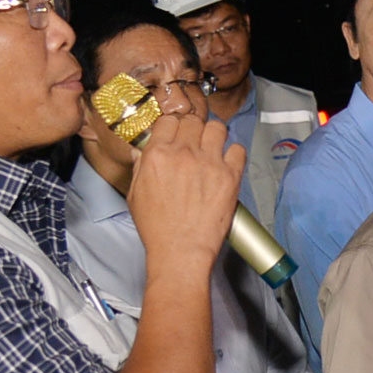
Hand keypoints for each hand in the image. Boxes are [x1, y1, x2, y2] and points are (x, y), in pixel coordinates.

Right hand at [124, 101, 243, 271]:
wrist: (180, 252)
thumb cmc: (158, 229)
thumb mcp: (135, 194)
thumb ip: (140, 167)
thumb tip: (142, 152)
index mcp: (157, 155)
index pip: (169, 120)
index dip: (174, 125)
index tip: (178, 132)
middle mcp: (183, 154)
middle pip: (194, 120)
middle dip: (194, 128)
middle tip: (195, 140)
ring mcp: (209, 163)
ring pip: (218, 128)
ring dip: (215, 135)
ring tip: (212, 148)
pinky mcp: (230, 176)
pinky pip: (238, 149)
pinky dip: (234, 153)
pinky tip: (227, 162)